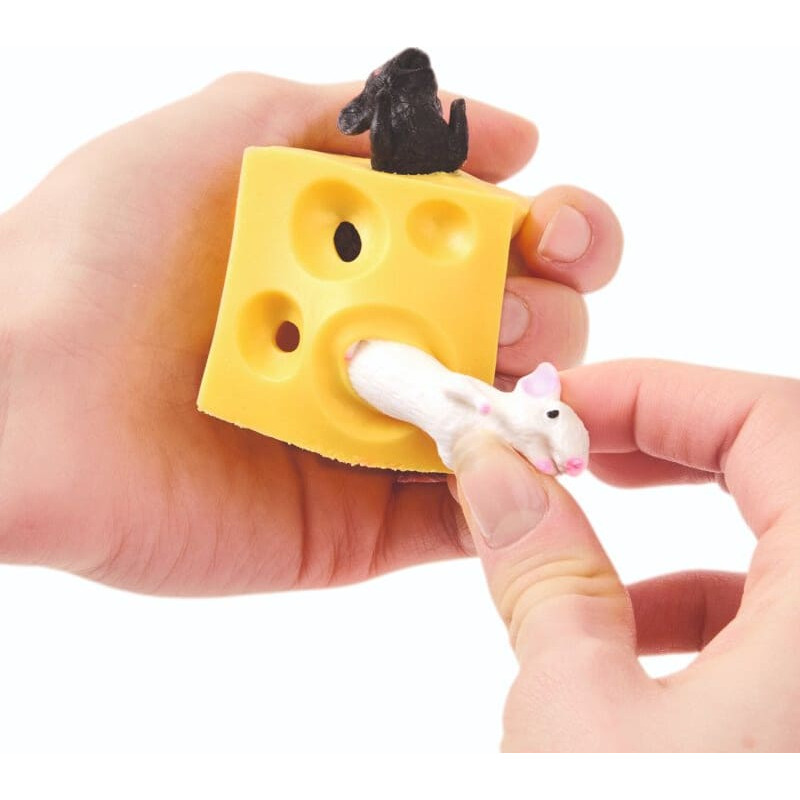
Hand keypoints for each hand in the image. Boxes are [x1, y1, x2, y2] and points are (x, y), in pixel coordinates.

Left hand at [0, 74, 621, 594]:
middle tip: (503, 318)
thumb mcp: (230, 138)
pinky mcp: (361, 526)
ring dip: (533, 406)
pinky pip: (463, 520)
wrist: (19, 401)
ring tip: (506, 392)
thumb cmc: (102, 257)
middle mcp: (389, 343)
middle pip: (527, 332)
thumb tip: (502, 131)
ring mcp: (380, 439)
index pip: (502, 242)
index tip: (550, 230)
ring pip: (506, 425)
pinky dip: (508, 500)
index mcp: (372, 258)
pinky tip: (522, 473)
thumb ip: (358, 119)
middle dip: (546, 317)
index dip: (555, 229)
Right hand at [453, 360, 799, 750]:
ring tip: (569, 553)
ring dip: (670, 532)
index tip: (561, 408)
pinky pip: (781, 626)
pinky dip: (703, 610)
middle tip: (569, 449)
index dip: (655, 391)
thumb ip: (544, 575)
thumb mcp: (579, 715)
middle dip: (663, 444)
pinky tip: (622, 641)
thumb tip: (498, 473)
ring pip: (781, 550)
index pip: (775, 422)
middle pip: (781, 466)